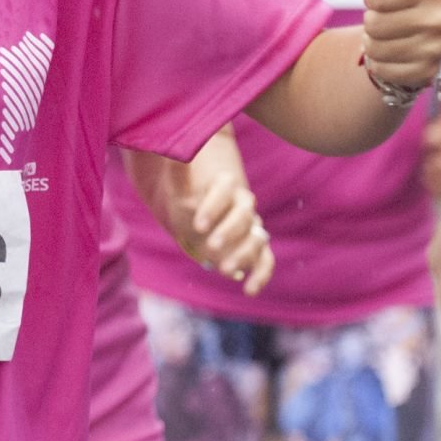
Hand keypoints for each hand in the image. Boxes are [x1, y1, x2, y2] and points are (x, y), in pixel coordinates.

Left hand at [169, 132, 272, 294]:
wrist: (194, 223)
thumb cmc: (187, 203)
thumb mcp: (178, 189)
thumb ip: (179, 172)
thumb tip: (174, 150)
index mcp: (227, 187)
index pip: (227, 190)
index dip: (213, 206)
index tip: (196, 224)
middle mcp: (243, 208)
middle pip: (244, 216)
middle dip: (228, 231)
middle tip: (210, 245)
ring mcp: (251, 230)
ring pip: (257, 239)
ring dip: (243, 254)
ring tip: (223, 269)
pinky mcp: (255, 252)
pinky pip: (266, 261)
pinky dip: (261, 275)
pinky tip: (248, 290)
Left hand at [362, 0, 440, 104]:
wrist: (409, 37)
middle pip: (374, 24)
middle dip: (371, 23)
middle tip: (388, 19)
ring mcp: (437, 49)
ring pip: (377, 47)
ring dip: (374, 44)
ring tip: (390, 36)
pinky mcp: (428, 74)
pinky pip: (384, 70)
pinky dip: (380, 64)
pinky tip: (393, 56)